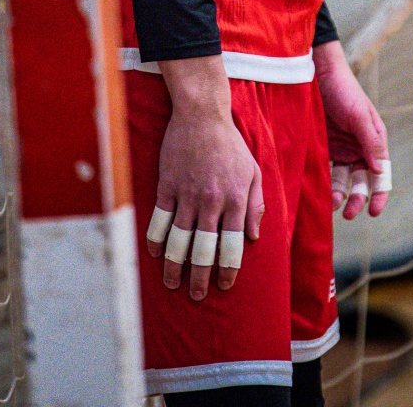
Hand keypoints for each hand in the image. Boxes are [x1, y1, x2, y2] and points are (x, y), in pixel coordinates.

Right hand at [148, 57, 263, 300]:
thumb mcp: (253, 171)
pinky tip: (156, 254)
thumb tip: (254, 237)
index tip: (224, 285)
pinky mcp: (167, 185)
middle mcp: (211, 201)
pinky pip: (160, 220)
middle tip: (196, 296)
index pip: (232, 245)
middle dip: (199, 277)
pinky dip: (157, 240)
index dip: (228, 269)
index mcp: (234, 199)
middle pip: (203, 250)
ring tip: (173, 284)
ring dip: (175, 266)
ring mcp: (187, 194)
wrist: (202, 115)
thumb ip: (255, 205)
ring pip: (179, 240)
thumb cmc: (230, 144)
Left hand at [313, 40, 389, 220]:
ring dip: (340, 194)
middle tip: (348, 214)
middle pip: (362, 181)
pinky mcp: (322, 148)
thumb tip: (380, 170)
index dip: (379, 194)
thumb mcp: (359, 114)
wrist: (316, 73)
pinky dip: (324, 183)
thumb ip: (370, 141)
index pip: (381, 174)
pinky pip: (325, 171)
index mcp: (374, 141)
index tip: (373, 212)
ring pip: (343, 180)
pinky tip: (319, 193)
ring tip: (331, 204)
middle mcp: (359, 148)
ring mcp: (340, 149)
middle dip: (357, 199)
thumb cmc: (342, 90)